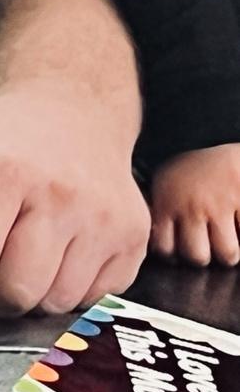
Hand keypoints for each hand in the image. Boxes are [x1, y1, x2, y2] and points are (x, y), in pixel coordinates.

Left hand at [0, 84, 150, 321]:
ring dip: (22, 302)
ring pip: (52, 304)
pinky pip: (90, 302)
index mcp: (3, 169)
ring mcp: (103, 219)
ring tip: (9, 264)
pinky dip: (61, 296)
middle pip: (14, 292)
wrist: (69, 111)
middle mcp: (60, 193)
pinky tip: (49, 261)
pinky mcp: (132, 240)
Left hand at [149, 144, 239, 266]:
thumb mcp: (168, 183)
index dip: (174, 254)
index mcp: (167, 199)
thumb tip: (160, 247)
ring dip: (230, 248)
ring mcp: (220, 204)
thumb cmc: (194, 168)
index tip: (180, 248)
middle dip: (206, 255)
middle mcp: (191, 204)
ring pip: (227, 254)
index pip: (163, 247)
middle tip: (208, 240)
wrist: (220, 134)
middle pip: (197, 257)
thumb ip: (162, 212)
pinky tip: (237, 217)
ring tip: (227, 230)